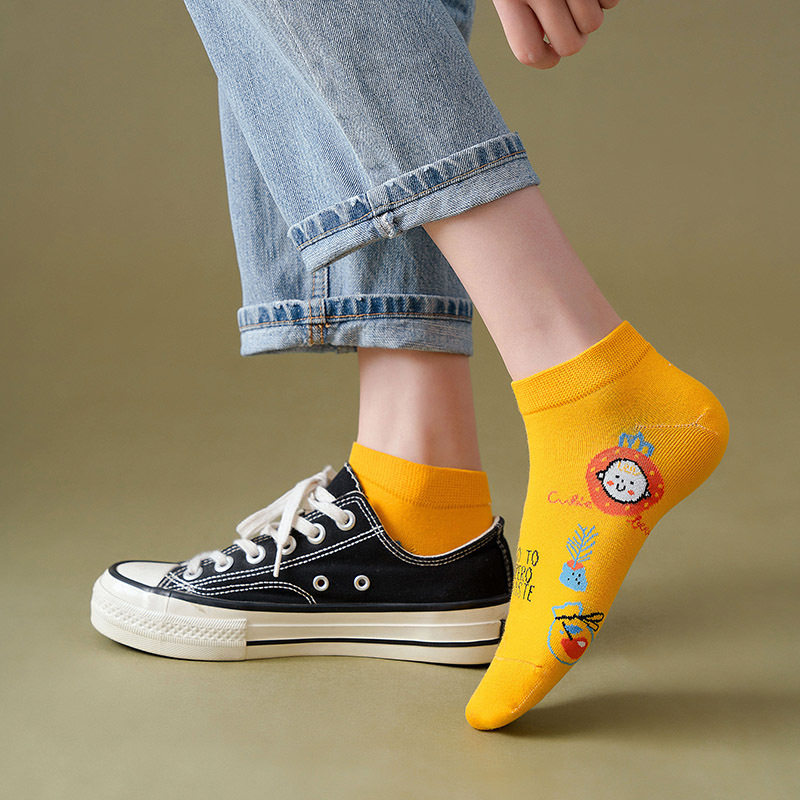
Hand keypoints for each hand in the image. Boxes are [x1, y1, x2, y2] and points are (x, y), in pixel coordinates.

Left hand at [492, 0, 618, 68]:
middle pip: (569, 45)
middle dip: (572, 38)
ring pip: (593, 24)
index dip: (544, 60)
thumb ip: (522, 19)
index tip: (549, 52)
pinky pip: (611, 1)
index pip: (529, 53)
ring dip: (589, 16)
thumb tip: (552, 50)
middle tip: (566, 20)